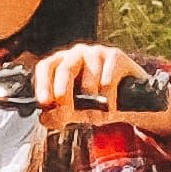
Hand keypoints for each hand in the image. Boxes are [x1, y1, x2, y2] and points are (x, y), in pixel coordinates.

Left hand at [31, 42, 156, 130]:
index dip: (42, 84)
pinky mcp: (115, 56)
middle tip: (67, 110)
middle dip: (64, 91)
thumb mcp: (74, 112)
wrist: (128, 102)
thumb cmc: (94, 103)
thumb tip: (45, 118)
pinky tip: (110, 108)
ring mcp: (96, 52)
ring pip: (89, 76)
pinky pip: (108, 79)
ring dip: (92, 103)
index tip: (45, 102)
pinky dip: (108, 98)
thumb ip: (58, 116)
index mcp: (60, 64)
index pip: (45, 67)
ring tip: (95, 118)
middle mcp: (76, 54)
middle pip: (65, 68)